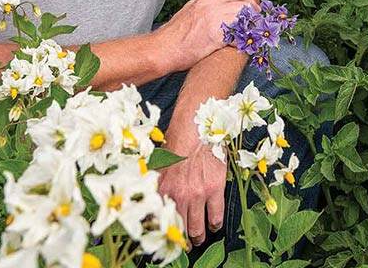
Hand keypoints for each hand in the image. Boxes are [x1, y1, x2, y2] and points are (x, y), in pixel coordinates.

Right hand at [155, 0, 254, 71]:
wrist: (162, 50)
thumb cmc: (171, 35)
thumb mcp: (184, 12)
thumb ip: (196, 4)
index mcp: (206, 1)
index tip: (253, 8)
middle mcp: (211, 7)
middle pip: (242, 2)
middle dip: (253, 11)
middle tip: (258, 22)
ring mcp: (214, 20)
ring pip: (242, 16)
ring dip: (250, 25)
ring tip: (253, 35)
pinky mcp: (215, 36)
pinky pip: (237, 35)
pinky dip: (243, 41)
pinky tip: (243, 47)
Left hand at [159, 130, 228, 248]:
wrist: (197, 123)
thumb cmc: (177, 137)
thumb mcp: (160, 161)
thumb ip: (157, 182)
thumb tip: (152, 196)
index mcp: (161, 189)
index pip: (158, 220)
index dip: (161, 231)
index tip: (165, 236)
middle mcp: (177, 195)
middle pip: (178, 230)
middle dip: (181, 240)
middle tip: (184, 243)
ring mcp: (197, 194)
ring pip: (197, 228)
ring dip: (198, 237)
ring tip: (198, 238)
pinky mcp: (214, 190)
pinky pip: (215, 217)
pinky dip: (214, 224)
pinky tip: (213, 225)